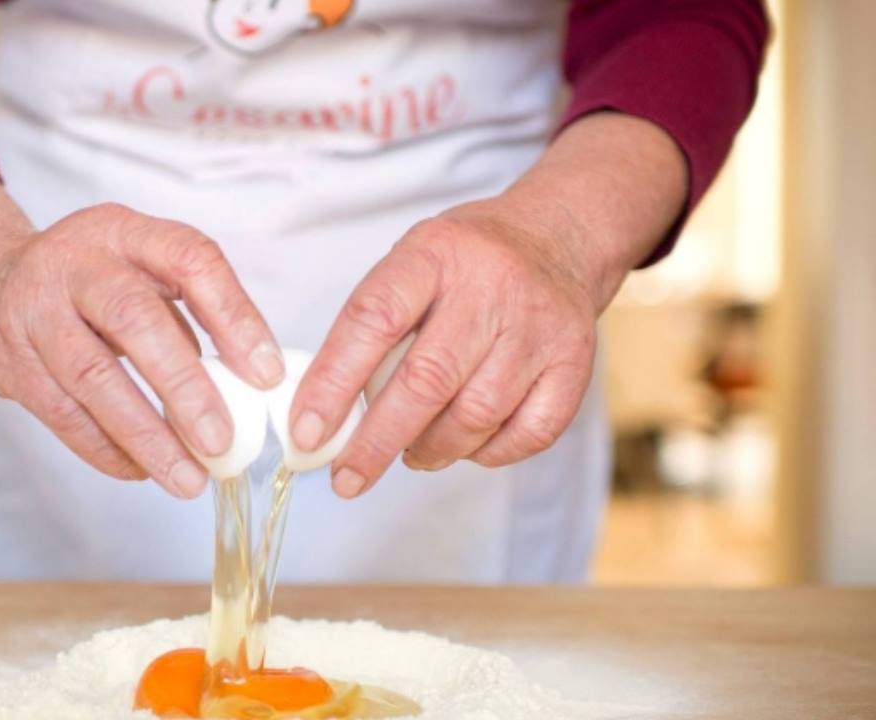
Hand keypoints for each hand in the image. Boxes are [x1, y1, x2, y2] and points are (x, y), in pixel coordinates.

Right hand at [0, 148, 284, 499]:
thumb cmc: (89, 284)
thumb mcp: (137, 269)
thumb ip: (188, 311)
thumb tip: (250, 385)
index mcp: (125, 231)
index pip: (191, 260)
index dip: (233, 317)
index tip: (267, 375)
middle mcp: (76, 262)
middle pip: (134, 319)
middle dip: (183, 386)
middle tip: (221, 442)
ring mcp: (35, 309)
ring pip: (93, 377)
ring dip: (146, 435)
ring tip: (188, 479)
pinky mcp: (10, 359)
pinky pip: (62, 413)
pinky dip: (105, 448)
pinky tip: (141, 471)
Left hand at [291, 199, 599, 496]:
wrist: (558, 239)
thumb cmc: (464, 265)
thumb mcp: (410, 264)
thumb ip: (370, 327)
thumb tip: (324, 414)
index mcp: (433, 254)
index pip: (373, 320)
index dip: (334, 382)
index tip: (307, 432)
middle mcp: (490, 287)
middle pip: (427, 380)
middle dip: (377, 442)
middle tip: (346, 478)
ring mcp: (538, 327)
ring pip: (476, 415)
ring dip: (431, 449)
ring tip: (410, 453)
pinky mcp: (574, 363)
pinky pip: (527, 434)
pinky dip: (486, 453)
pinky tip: (465, 446)